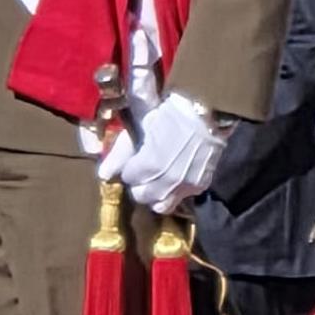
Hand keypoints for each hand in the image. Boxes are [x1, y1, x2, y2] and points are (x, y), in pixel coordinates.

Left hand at [98, 91, 227, 212]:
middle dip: (139, 183)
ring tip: (159, 178)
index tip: (135, 158)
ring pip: (161, 204)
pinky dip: (176, 191)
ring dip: (156, 194)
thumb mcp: (144, 123)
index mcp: (148, 164)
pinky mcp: (200, 185)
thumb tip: (104, 174)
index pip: (128, 178)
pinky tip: (178, 176)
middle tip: (145, 169)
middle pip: (141, 196)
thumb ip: (122, 150)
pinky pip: (182, 198)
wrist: (211, 110)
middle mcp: (165, 181)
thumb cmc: (174, 111)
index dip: (130, 167)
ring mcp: (184, 185)